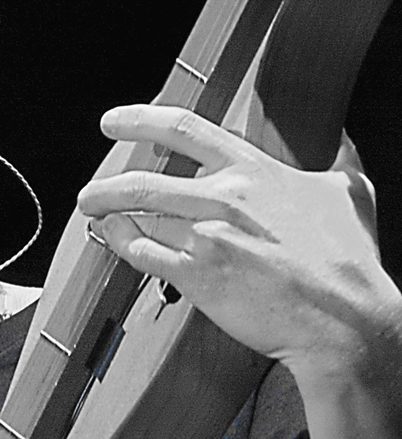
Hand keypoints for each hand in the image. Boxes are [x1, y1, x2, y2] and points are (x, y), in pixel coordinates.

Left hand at [76, 104, 401, 438]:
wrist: (341, 318)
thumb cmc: (348, 262)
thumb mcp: (349, 194)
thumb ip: (338, 160)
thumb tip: (343, 140)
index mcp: (254, 172)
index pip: (184, 129)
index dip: (140, 120)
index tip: (114, 122)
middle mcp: (223, 198)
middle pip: (144, 181)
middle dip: (108, 185)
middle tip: (90, 190)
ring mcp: (205, 237)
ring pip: (138, 218)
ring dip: (109, 216)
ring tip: (94, 217)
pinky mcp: (195, 277)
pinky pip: (141, 256)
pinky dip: (119, 245)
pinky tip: (111, 242)